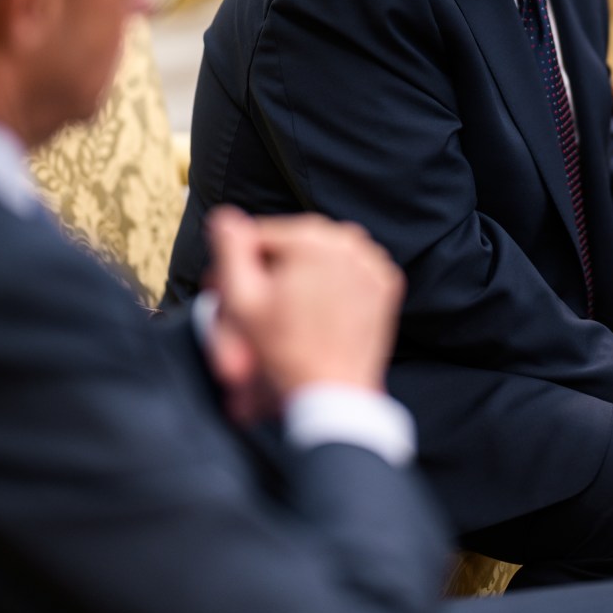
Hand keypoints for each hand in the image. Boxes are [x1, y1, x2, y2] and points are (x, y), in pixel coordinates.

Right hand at [205, 208, 405, 414]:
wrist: (333, 394)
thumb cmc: (284, 351)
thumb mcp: (243, 300)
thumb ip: (231, 250)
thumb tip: (225, 218)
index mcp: (311, 237)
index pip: (262, 236)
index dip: (239, 262)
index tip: (228, 286)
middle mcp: (348, 240)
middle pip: (295, 244)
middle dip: (274, 267)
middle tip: (258, 297)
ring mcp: (371, 262)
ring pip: (324, 255)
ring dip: (303, 271)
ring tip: (287, 305)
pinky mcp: (386, 284)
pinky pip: (352, 271)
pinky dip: (335, 283)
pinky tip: (318, 307)